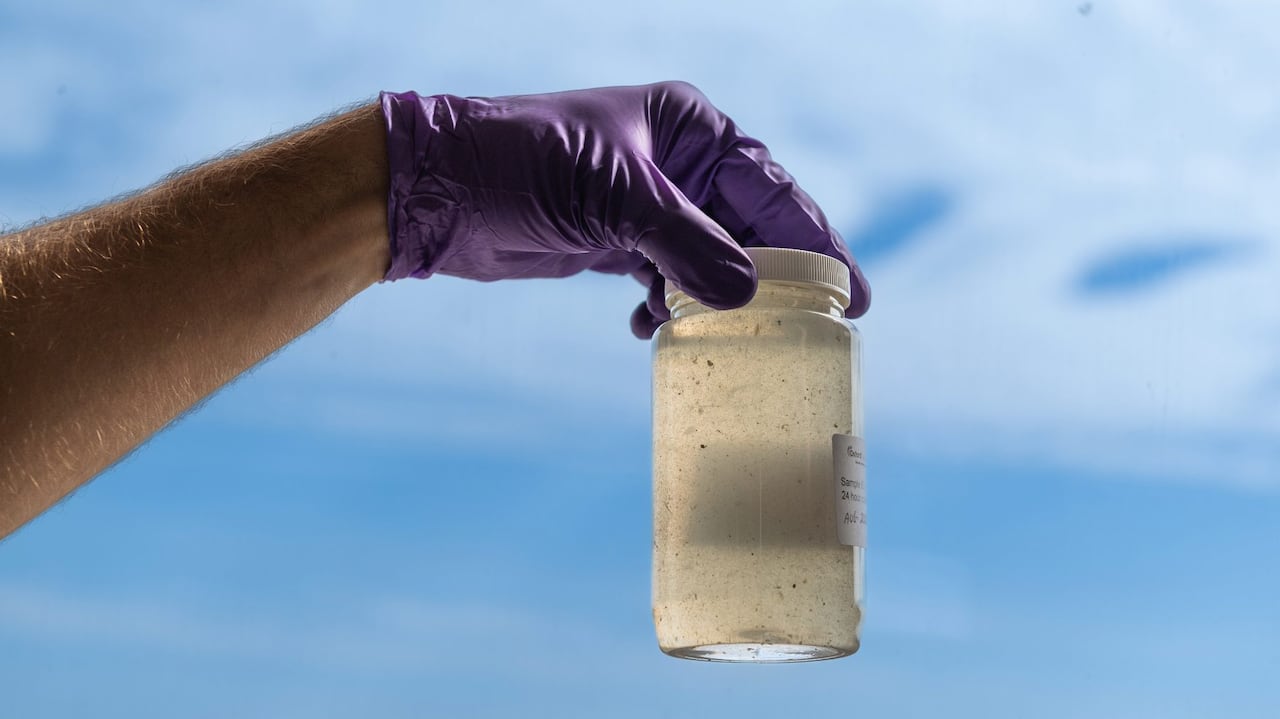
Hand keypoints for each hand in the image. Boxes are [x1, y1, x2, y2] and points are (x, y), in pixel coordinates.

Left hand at [381, 81, 869, 337]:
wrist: (440, 191)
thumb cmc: (524, 166)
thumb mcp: (615, 199)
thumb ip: (687, 247)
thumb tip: (747, 296)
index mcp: (689, 127)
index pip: (771, 187)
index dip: (814, 241)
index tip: (851, 294)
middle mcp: (677, 162)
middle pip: (749, 227)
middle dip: (773, 278)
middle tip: (815, 329)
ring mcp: (647, 203)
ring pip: (709, 258)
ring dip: (717, 298)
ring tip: (731, 335)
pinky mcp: (615, 239)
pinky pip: (665, 279)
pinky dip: (666, 306)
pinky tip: (649, 327)